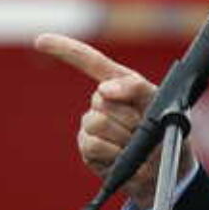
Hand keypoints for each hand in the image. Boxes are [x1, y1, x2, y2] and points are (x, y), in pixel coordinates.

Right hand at [34, 33, 195, 209]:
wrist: (167, 169)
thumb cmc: (166, 130)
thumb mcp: (164, 104)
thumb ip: (138, 88)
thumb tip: (104, 89)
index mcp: (122, 83)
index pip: (91, 62)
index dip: (66, 49)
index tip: (40, 40)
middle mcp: (103, 101)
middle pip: (101, 98)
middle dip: (128, 115)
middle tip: (144, 128)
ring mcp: (92, 125)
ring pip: (97, 122)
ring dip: (123, 135)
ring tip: (135, 143)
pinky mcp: (87, 148)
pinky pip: (93, 144)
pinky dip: (113, 152)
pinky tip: (122, 156)